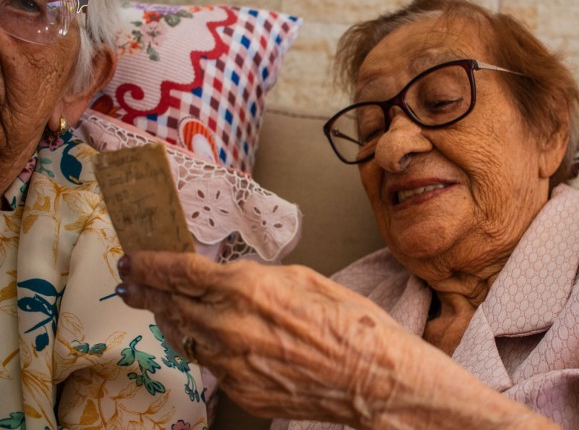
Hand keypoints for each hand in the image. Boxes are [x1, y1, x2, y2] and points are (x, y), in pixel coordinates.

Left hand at [116, 252, 410, 425]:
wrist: (372, 378)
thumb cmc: (351, 324)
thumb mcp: (304, 279)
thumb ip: (258, 279)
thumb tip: (234, 281)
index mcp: (245, 289)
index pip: (179, 273)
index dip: (150, 266)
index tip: (133, 262)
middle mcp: (229, 327)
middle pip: (172, 306)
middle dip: (146, 294)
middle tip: (129, 286)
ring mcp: (231, 364)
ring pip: (185, 338)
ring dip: (170, 321)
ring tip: (160, 311)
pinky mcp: (240, 392)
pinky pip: (212, 365)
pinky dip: (205, 349)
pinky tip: (208, 341)